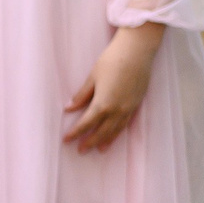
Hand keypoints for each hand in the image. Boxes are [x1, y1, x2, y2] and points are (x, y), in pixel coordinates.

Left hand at [64, 23, 163, 153]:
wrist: (137, 51)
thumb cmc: (112, 61)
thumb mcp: (93, 77)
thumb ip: (82, 95)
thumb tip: (69, 108)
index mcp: (104, 103)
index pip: (87, 123)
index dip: (76, 132)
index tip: (66, 140)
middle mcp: (118, 109)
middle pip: (102, 130)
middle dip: (91, 141)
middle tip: (81, 151)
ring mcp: (130, 107)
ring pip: (117, 129)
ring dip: (107, 139)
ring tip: (100, 149)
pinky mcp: (137, 103)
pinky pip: (127, 122)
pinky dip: (120, 131)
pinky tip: (116, 134)